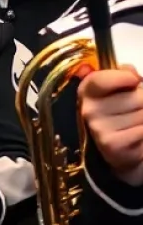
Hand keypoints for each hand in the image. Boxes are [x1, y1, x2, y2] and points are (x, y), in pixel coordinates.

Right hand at [79, 65, 142, 185]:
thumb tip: (128, 70)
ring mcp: (99, 129)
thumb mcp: (121, 92)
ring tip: (138, 124)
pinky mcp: (113, 145)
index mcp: (87, 92)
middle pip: (135, 96)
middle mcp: (88, 110)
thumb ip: (124, 76)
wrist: (126, 154)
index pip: (101, 79)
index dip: (124, 77)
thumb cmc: (125, 116)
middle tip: (136, 109)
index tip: (133, 81)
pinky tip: (138, 137)